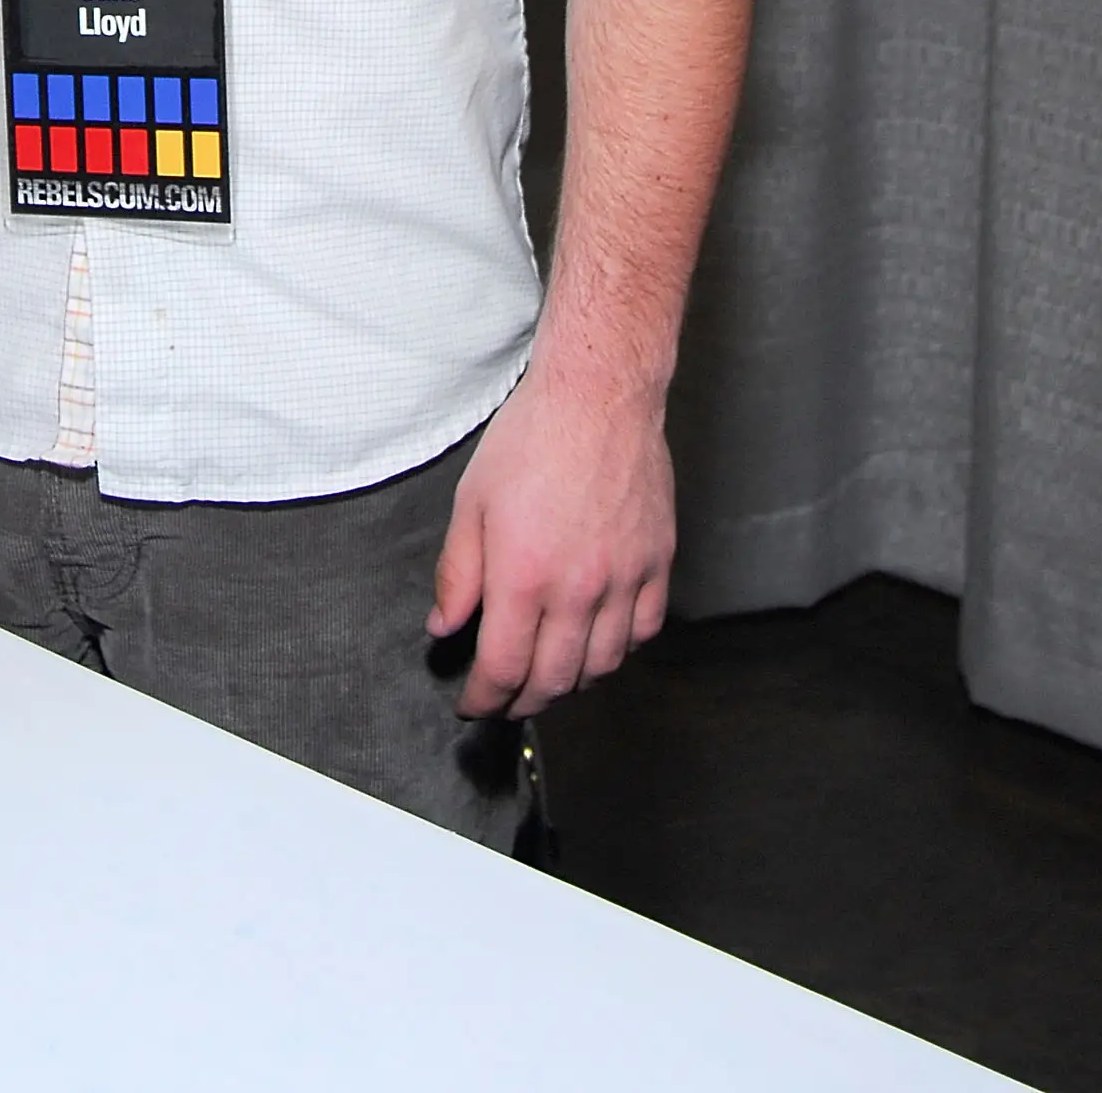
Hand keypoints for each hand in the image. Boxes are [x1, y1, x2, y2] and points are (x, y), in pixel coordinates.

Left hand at [428, 364, 674, 715]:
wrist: (597, 397)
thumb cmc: (532, 439)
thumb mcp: (472, 502)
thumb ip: (458, 572)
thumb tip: (444, 624)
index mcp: (523, 576)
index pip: (502, 668)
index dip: (484, 698)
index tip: (473, 704)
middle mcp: (577, 589)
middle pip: (553, 679)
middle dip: (523, 701)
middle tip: (506, 701)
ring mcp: (623, 578)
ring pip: (602, 664)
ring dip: (572, 682)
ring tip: (549, 676)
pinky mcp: (657, 563)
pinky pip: (644, 630)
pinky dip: (621, 649)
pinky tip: (600, 641)